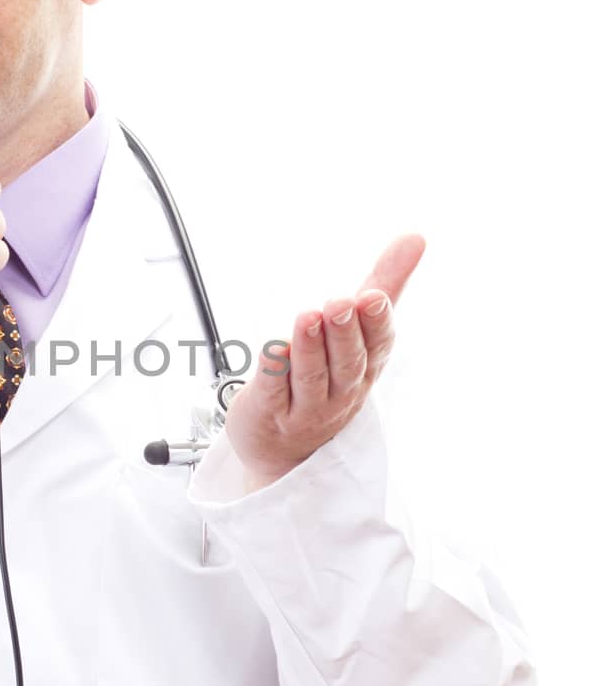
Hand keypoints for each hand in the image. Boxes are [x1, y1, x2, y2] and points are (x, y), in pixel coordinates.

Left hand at [224, 233, 426, 489]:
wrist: (286, 448)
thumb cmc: (329, 378)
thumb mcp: (361, 331)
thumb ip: (385, 284)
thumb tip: (415, 237)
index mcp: (366, 366)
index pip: (378, 345)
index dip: (376, 322)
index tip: (373, 296)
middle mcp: (341, 389)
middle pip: (347, 361)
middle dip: (345, 332)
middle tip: (340, 303)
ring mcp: (306, 406)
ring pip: (312, 377)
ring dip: (311, 347)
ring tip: (308, 317)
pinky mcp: (269, 413)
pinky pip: (273, 391)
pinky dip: (274, 371)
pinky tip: (271, 350)